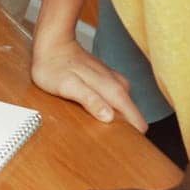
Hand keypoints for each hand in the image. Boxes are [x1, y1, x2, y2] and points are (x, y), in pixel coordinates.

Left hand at [31, 35, 147, 131]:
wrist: (52, 43)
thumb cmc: (54, 66)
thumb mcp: (67, 86)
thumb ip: (90, 100)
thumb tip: (109, 117)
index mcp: (114, 90)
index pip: (137, 121)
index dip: (132, 136)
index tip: (122, 146)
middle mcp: (119, 86)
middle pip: (132, 117)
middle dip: (123, 131)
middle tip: (104, 139)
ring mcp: (114, 82)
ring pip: (125, 109)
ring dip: (116, 121)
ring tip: (98, 129)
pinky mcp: (108, 81)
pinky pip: (116, 101)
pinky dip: (110, 110)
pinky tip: (97, 114)